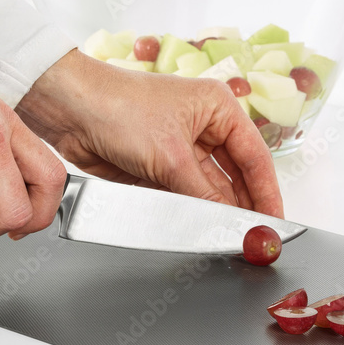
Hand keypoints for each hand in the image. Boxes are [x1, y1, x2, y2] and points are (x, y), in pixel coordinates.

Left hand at [15, 50, 283, 218]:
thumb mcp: (172, 157)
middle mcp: (204, 126)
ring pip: (209, 189)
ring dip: (215, 211)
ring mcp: (181, 148)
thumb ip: (206, 196)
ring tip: (227, 237)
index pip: (256, 157)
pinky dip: (190, 211)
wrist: (68, 109)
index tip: (275, 223)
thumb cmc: (118, 107)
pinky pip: (184, 196)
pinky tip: (198, 228)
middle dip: (242, 207)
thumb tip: (232, 223)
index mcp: (218, 108)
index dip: (267, 193)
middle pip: (235, 176)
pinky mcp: (159, 167)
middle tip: (252, 237)